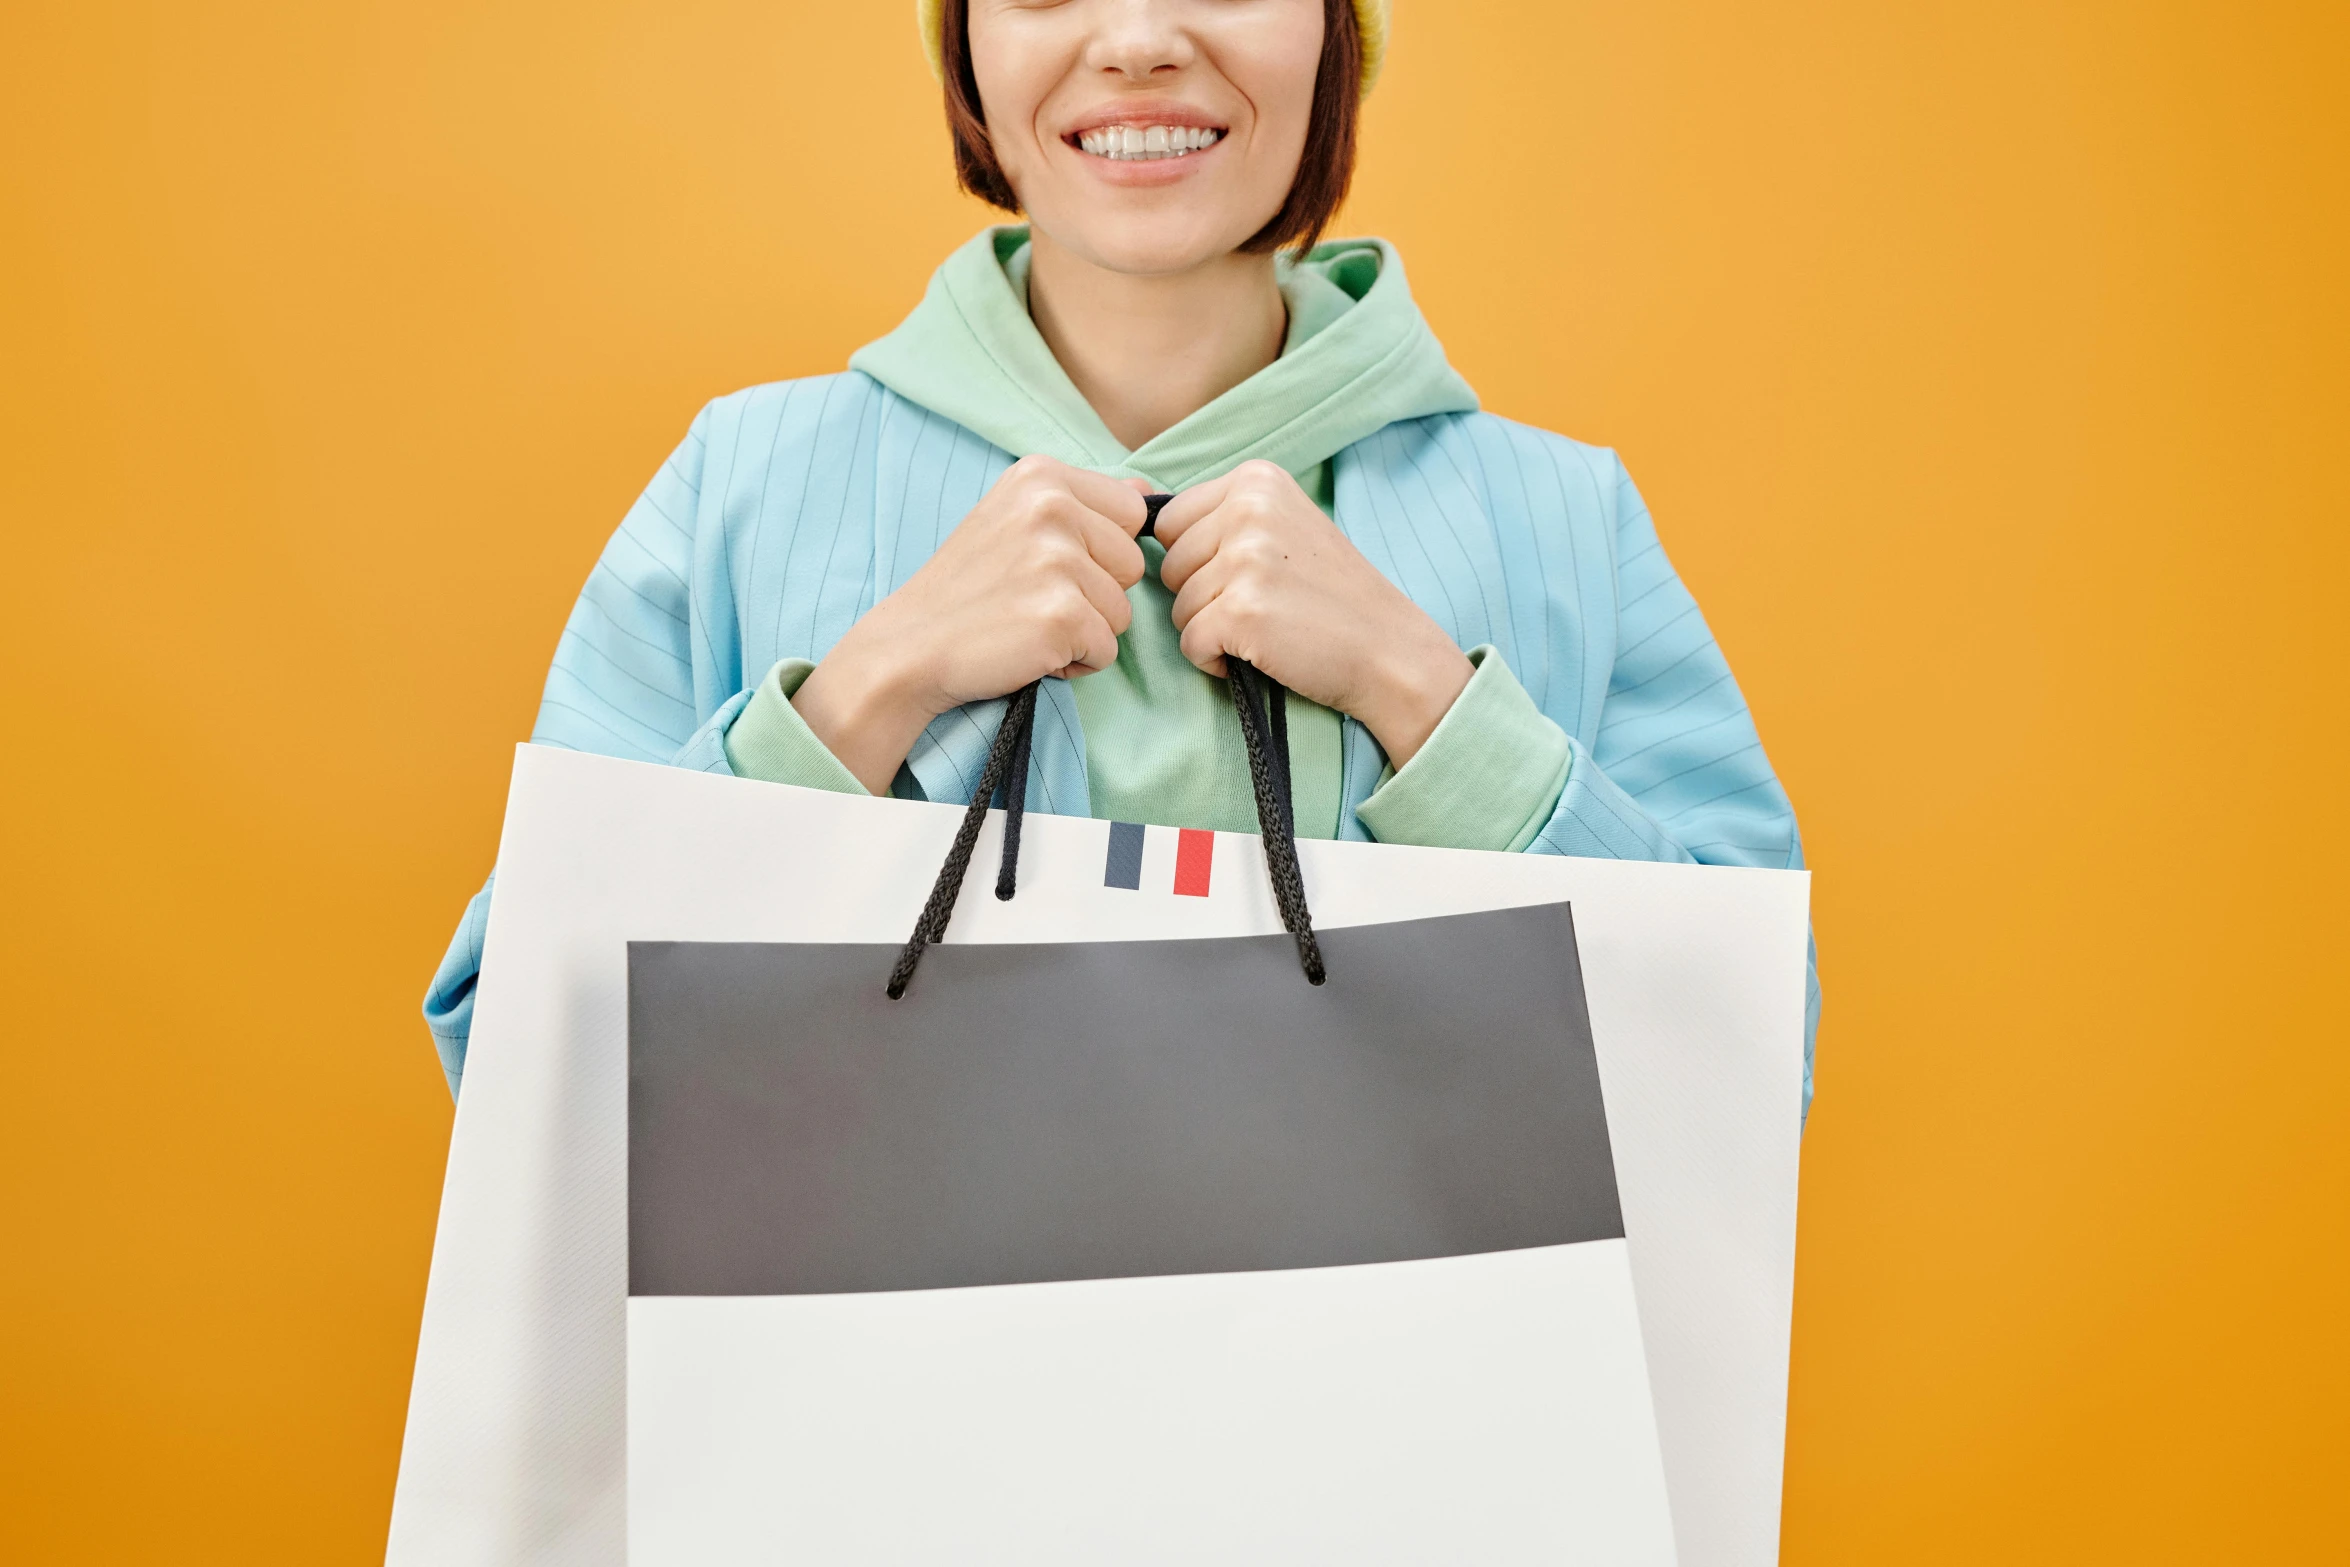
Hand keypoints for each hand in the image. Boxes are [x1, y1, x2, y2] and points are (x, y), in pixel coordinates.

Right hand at [791, 456, 1147, 791]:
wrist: (908, 647)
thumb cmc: (966, 589)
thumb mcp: (1015, 521)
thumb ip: (1083, 504)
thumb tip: (1147, 491)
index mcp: (1041, 476)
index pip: (1131, 511)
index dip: (1100, 551)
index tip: (1049, 566)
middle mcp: (1051, 507)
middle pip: (1133, 563)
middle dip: (1096, 593)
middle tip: (1033, 599)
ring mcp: (1057, 561)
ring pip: (1124, 612)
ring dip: (1085, 631)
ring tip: (1028, 624)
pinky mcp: (1062, 615)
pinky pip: (1107, 650)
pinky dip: (1074, 663)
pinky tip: (1029, 649)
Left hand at [1156, 461, 1473, 766]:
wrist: (1390, 651)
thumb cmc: (1331, 596)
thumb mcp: (1282, 528)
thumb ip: (1219, 515)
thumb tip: (1132, 501)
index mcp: (1256, 480)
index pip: (1170, 522)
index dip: (1200, 562)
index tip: (1252, 575)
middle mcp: (1248, 508)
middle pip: (1170, 565)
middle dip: (1204, 596)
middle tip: (1265, 606)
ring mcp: (1245, 558)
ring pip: (1177, 608)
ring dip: (1213, 630)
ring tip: (1268, 628)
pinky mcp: (1241, 610)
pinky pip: (1189, 644)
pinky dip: (1216, 661)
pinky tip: (1262, 653)